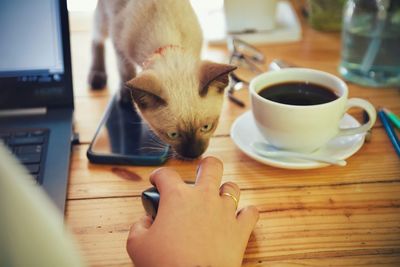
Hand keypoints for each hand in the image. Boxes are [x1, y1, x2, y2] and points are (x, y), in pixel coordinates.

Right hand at [127, 156, 258, 266]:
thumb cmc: (164, 264)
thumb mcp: (137, 245)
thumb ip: (139, 227)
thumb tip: (145, 222)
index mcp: (177, 197)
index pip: (166, 175)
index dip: (158, 175)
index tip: (157, 180)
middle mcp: (204, 198)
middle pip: (211, 166)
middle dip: (205, 165)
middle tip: (200, 174)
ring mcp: (224, 211)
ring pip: (232, 187)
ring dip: (225, 190)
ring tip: (218, 197)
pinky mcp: (240, 229)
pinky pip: (251, 213)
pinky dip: (246, 213)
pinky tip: (240, 216)